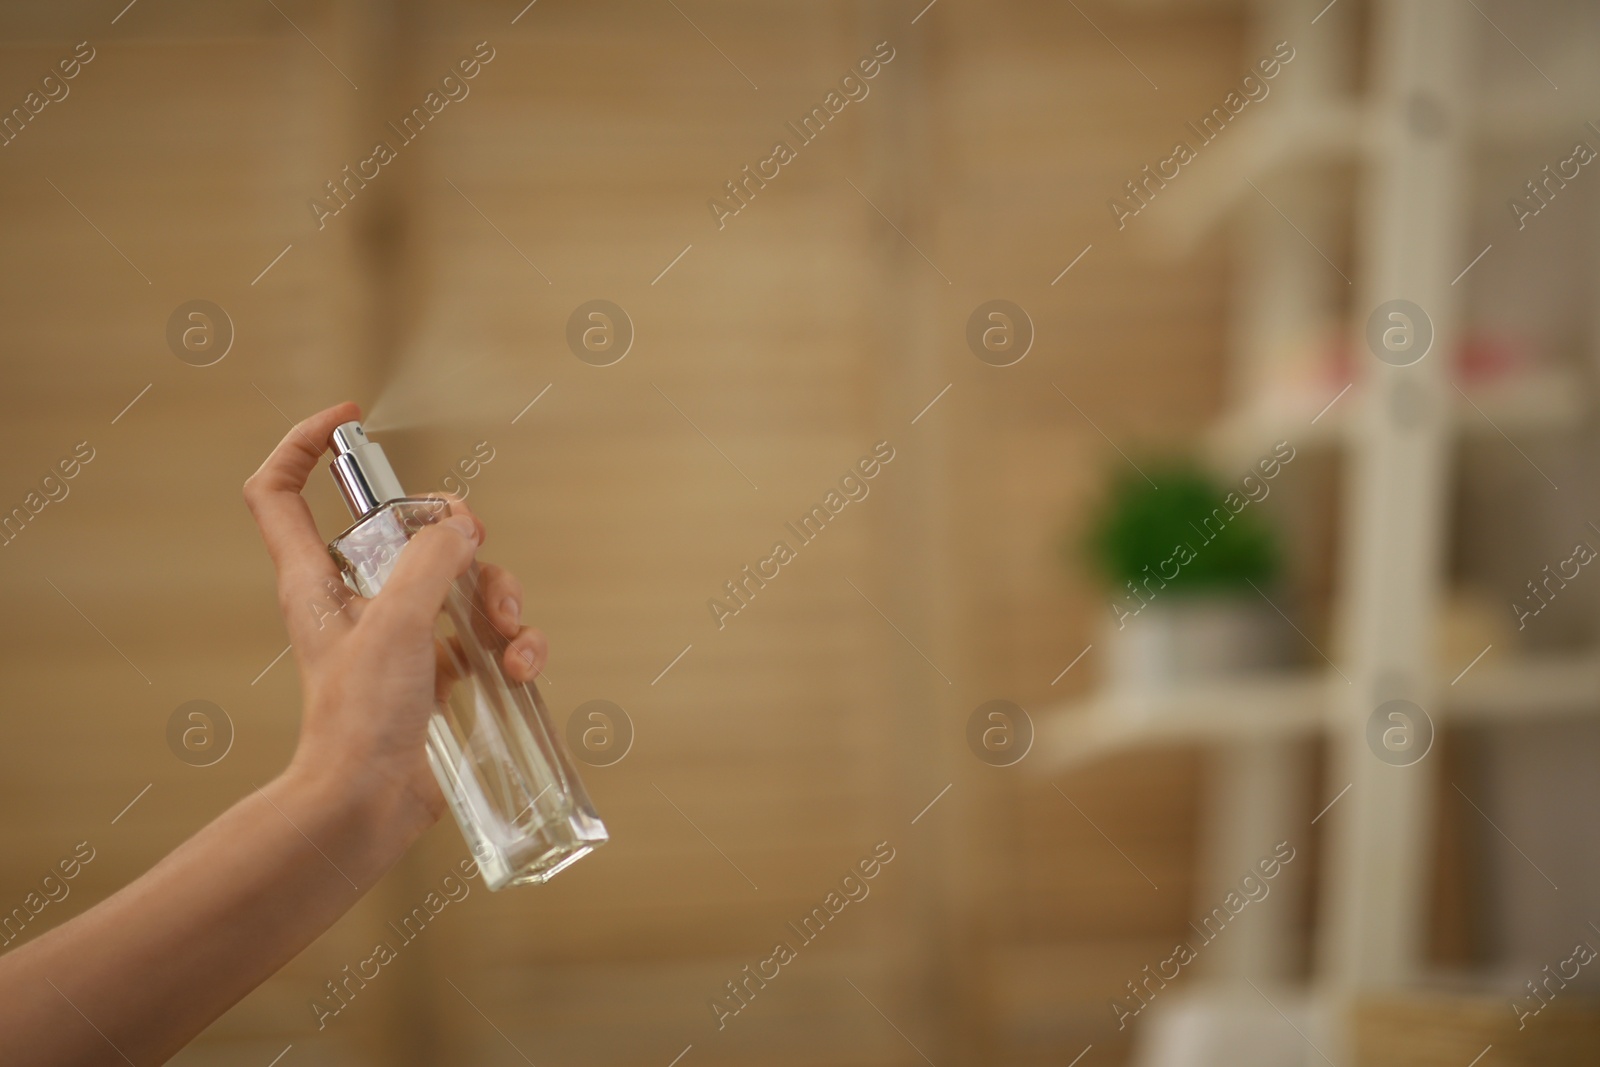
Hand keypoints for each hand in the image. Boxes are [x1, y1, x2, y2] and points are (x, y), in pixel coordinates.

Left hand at [243, 402, 547, 846]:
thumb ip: (429, 562)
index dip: (304, 445)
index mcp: (315, 579)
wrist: (367, 807)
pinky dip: (514, 644)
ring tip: (510, 635)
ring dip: (500, 598)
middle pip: (408, 531)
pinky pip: (487, 635)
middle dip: (457, 535)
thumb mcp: (396, 624)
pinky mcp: (440, 673)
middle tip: (474, 552)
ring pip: (462, 582)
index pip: (279, 492)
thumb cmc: (357, 722)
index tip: (351, 419)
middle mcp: (356, 600)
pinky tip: (521, 668)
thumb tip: (461, 526)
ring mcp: (401, 637)